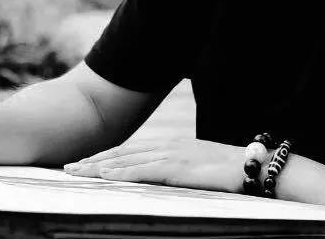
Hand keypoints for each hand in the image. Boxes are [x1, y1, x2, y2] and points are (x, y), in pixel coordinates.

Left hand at [63, 138, 244, 192]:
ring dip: (99, 166)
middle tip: (68, 167)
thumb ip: (178, 170)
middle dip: (93, 160)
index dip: (105, 157)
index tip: (84, 163)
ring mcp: (171, 154)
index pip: (130, 151)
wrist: (255, 166)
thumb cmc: (230, 170)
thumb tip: (163, 179)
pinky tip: (104, 177)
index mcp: (170, 146)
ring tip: (77, 172)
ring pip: (126, 160)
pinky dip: (121, 173)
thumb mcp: (198, 168)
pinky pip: (143, 171)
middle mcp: (166, 145)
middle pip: (122, 153)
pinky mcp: (178, 167)